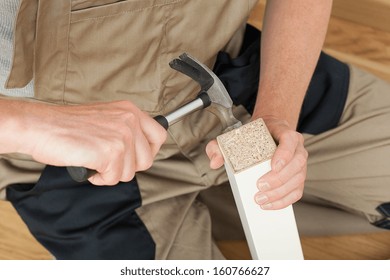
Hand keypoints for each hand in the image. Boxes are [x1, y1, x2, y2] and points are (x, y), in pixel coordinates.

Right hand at [18, 100, 166, 185]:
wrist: (40, 126)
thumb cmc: (67, 125)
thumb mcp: (106, 118)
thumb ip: (125, 129)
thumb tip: (140, 150)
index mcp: (130, 110)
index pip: (160, 135)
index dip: (149, 151)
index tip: (135, 156)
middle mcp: (129, 120)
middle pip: (147, 159)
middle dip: (128, 167)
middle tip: (109, 161)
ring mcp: (121, 136)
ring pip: (130, 172)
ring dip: (111, 174)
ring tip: (95, 161)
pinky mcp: (110, 152)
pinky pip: (113, 178)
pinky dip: (100, 178)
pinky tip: (89, 166)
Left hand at [206, 116, 306, 209]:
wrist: (268, 134)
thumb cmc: (253, 136)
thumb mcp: (234, 136)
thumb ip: (219, 146)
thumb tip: (215, 162)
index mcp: (285, 133)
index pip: (290, 140)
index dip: (285, 154)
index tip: (273, 166)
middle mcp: (296, 147)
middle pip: (296, 163)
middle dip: (278, 178)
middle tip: (260, 186)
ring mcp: (299, 163)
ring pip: (298, 179)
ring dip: (280, 193)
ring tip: (261, 199)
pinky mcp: (297, 177)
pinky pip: (296, 191)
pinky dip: (284, 201)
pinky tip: (269, 205)